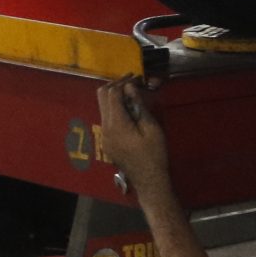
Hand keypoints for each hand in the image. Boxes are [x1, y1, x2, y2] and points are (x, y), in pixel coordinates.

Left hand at [95, 78, 172, 201]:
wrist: (148, 179)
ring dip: (115, 96)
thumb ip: (139, 106)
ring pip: (103, 106)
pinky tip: (130, 109)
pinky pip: (107, 117)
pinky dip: (115, 108)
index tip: (137, 77)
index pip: (112, 94)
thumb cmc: (154, 154)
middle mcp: (105, 127)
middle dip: (115, 85)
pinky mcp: (107, 140)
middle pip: (101, 96)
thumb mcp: (151, 128)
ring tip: (132, 93)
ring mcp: (104, 135)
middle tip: (132, 81)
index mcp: (116, 124)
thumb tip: (130, 87)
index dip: (123, 82)